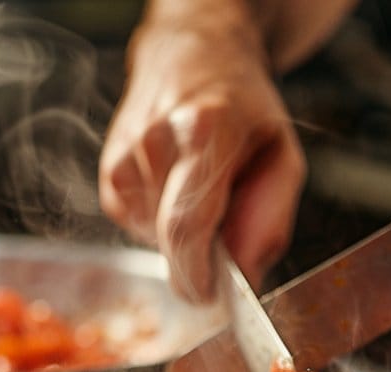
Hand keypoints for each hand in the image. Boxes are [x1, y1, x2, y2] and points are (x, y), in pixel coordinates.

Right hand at [99, 17, 304, 299]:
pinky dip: (159, 223)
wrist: (192, 55)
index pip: (187, 225)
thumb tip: (245, 276)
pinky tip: (175, 191)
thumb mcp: (281, 157)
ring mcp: (126, 156)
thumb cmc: (244, 110)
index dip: (196, 275)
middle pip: (167, 239)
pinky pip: (136, 225)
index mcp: (206, 132)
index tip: (210, 298)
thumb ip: (268, 219)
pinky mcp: (110, 172)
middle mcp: (156, 142)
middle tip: (221, 257)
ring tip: (201, 195)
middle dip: (195, 265)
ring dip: (181, 238)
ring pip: (153, 237)